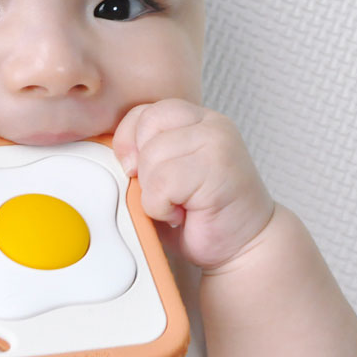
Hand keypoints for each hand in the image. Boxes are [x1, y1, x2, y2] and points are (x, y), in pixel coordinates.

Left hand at [112, 99, 274, 269]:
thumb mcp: (163, 172)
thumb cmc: (201, 213)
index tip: (133, 168)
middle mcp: (210, 124)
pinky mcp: (218, 168)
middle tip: (165, 190)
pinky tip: (184, 213)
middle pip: (146, 126)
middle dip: (143, 166)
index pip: (144, 111)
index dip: (129, 140)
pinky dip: (161, 206)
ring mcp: (217, 143)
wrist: (244, 246)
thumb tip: (113, 153)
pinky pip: (162, 183)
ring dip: (154, 191)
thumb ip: (142, 152)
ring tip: (179, 203)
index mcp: (196, 119)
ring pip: (152, 156)